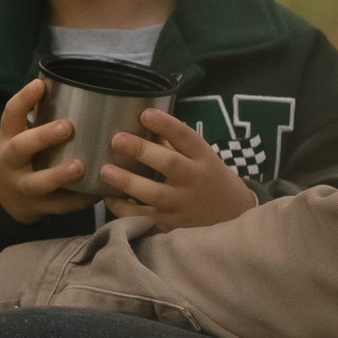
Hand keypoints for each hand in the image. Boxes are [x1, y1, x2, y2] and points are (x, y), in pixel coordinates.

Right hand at [0, 75, 87, 221]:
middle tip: (66, 127)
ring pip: (38, 184)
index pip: (10, 115)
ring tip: (81, 166)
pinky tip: (97, 192)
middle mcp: (11, 162)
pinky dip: (78, 201)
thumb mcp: (19, 134)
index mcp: (9, 138)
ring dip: (58, 175)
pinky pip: (58, 206)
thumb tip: (73, 83)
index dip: (24, 99)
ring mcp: (23, 187)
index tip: (40, 85)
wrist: (2, 196)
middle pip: (20, 149)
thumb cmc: (22, 155)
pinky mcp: (37, 207)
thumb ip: (40, 115)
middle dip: (42, 137)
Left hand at [98, 107, 256, 229]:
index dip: (166, 124)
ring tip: (105, 171)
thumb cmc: (211, 179)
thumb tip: (143, 122)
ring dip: (128, 182)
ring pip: (155, 194)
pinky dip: (124, 209)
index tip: (145, 113)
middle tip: (116, 139)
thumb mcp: (202, 158)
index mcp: (204, 158)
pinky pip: (144, 217)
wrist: (233, 217)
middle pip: (169, 164)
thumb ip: (175, 143)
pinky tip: (108, 197)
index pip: (186, 137)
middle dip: (142, 150)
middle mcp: (194, 180)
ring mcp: (182, 204)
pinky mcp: (171, 224)